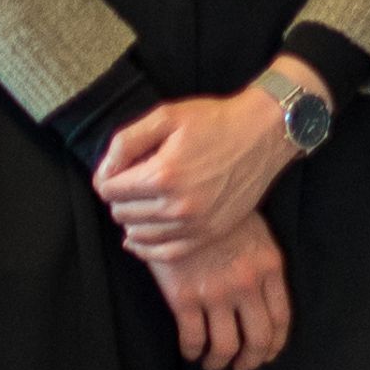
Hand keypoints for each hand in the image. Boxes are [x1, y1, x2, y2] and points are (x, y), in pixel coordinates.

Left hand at [96, 82, 299, 258]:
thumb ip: (126, 142)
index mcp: (164, 174)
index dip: (108, 177)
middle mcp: (178, 205)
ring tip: (144, 200)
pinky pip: (165, 253)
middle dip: (121, 197)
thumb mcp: (166, 116)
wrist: (265, 132)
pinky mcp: (210, 232)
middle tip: (135, 181)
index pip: (109, 190)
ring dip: (133, 219)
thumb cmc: (216, 120)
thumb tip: (104, 171)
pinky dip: (146, 247)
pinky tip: (140, 236)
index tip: (119, 168)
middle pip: (122, 213)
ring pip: (139, 234)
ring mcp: (196, 223)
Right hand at [150, 213, 291, 369]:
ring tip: (213, 363)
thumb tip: (266, 303)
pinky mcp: (185, 298)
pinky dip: (193, 351)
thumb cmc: (224, 218)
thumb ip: (266, 269)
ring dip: (219, 361)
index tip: (268, 354)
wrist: (186, 201)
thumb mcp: (259, 237)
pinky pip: (193, 338)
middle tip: (241, 366)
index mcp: (270, 268)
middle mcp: (247, 285)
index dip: (274, 344)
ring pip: (224, 346)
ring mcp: (216, 293)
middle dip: (250, 360)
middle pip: (257, 339)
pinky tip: (191, 351)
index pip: (281, 318)